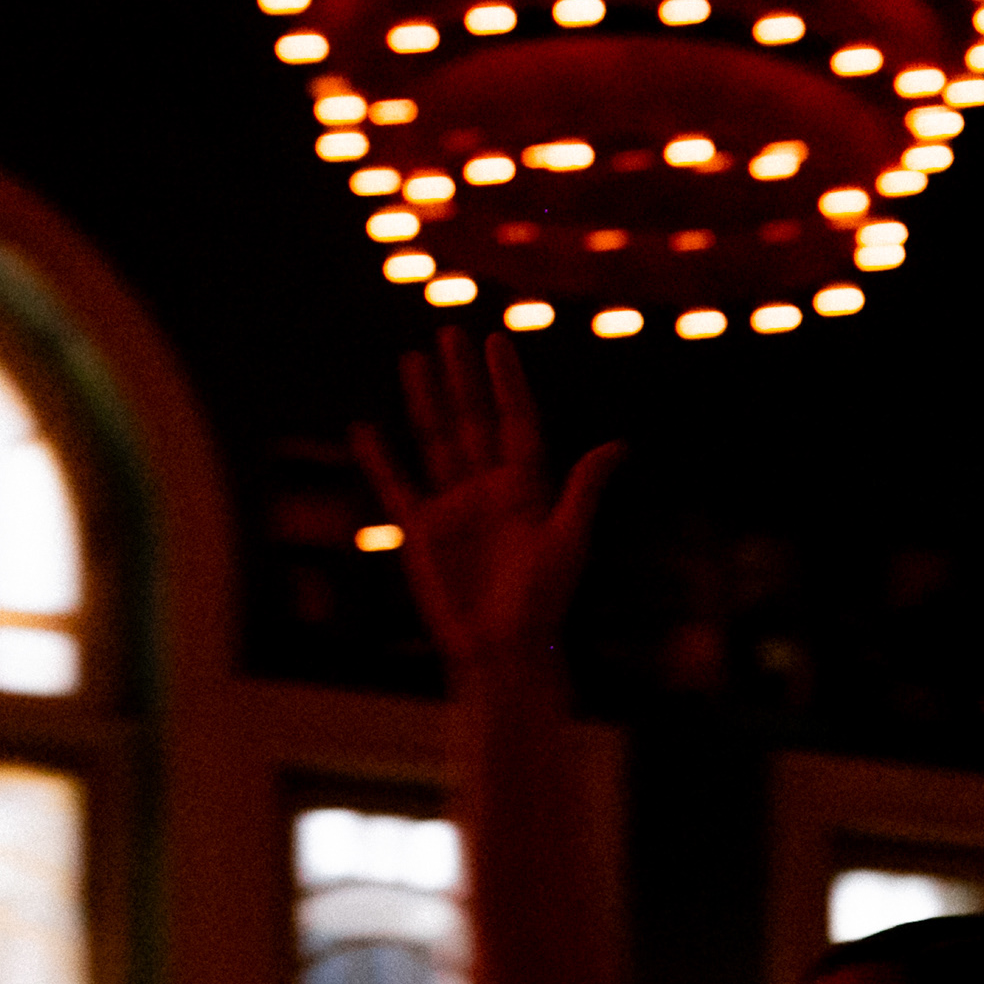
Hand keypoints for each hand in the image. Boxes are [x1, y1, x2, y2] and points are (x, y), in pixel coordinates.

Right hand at [353, 328, 621, 675]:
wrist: (503, 649)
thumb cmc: (543, 601)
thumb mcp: (568, 540)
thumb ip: (584, 489)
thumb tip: (618, 445)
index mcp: (528, 489)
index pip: (517, 422)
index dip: (508, 383)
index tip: (497, 341)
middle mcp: (490, 490)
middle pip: (474, 422)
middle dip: (463, 378)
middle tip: (451, 333)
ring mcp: (454, 508)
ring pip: (437, 441)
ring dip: (426, 401)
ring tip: (413, 358)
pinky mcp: (421, 532)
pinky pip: (396, 485)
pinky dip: (380, 458)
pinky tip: (364, 428)